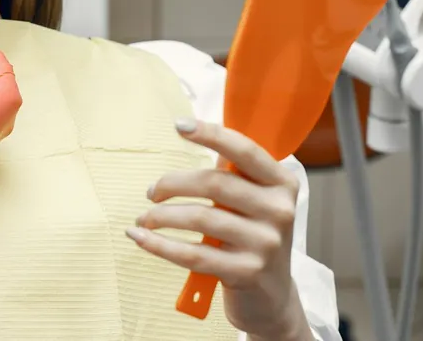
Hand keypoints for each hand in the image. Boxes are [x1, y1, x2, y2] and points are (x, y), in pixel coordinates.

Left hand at [127, 119, 310, 339]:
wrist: (271, 296)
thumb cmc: (252, 237)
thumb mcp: (254, 201)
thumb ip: (232, 172)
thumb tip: (193, 133)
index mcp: (282, 184)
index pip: (245, 150)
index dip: (211, 134)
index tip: (179, 125)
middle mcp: (279, 211)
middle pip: (214, 183)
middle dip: (172, 184)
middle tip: (151, 192)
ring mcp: (265, 244)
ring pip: (200, 219)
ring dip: (161, 216)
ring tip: (143, 219)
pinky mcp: (246, 272)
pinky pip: (192, 253)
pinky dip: (159, 245)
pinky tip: (140, 238)